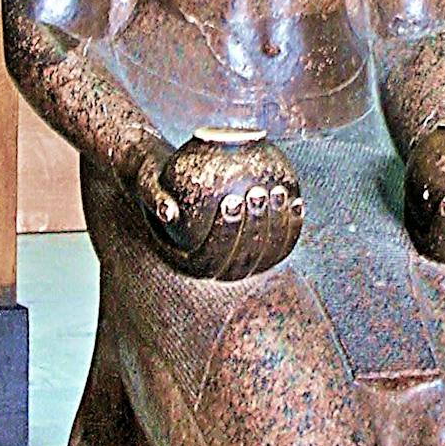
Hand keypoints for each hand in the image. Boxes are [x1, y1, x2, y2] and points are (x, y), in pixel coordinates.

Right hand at [139, 128, 303, 280]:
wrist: (169, 177)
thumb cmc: (156, 177)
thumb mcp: (146, 182)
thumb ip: (154, 196)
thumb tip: (167, 211)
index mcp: (187, 262)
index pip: (209, 257)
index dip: (224, 233)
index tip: (230, 199)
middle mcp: (215, 268)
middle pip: (241, 258)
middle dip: (254, 228)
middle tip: (257, 192)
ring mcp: (239, 260)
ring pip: (264, 254)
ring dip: (278, 227)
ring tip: (279, 192)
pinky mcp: (256, 247)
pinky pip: (278, 243)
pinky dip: (291, 226)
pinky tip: (298, 200)